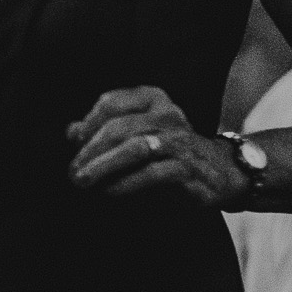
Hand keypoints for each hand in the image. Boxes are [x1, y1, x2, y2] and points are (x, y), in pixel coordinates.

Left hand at [66, 86, 246, 203]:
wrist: (219, 171)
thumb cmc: (168, 149)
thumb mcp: (137, 131)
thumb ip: (104, 128)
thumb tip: (71, 132)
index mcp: (153, 99)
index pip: (112, 103)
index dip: (89, 123)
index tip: (74, 142)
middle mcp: (168, 115)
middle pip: (119, 128)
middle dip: (90, 151)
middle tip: (73, 171)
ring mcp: (180, 141)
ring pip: (135, 148)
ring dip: (103, 166)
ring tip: (84, 181)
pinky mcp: (189, 168)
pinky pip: (152, 173)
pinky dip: (126, 183)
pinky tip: (110, 191)